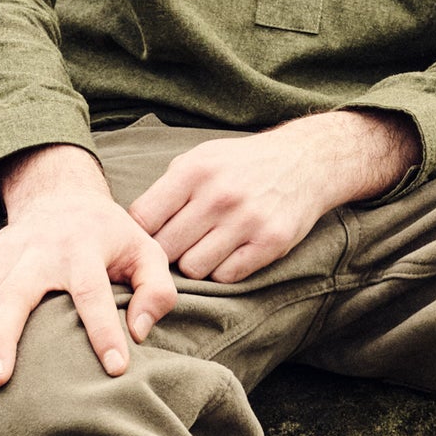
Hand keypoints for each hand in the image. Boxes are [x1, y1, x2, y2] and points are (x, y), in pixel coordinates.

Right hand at [0, 144, 177, 408]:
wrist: (60, 196)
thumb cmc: (111, 237)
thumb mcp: (145, 250)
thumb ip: (157, 289)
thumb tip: (139, 333)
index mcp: (83, 247)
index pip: (93, 291)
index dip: (105, 330)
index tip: (116, 369)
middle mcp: (36, 252)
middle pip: (14, 294)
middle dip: (3, 338)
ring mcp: (1, 258)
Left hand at [128, 110, 418, 284]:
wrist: (304, 161)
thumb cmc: (242, 163)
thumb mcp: (200, 158)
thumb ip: (168, 190)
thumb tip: (131, 229)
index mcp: (194, 171)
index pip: (142, 219)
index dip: (138, 235)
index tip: (144, 240)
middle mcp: (219, 195)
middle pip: (165, 249)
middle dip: (164, 254)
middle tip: (175, 249)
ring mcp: (246, 221)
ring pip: (193, 269)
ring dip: (194, 265)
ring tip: (204, 250)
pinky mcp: (270, 243)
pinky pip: (226, 277)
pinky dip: (222, 272)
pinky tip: (228, 254)